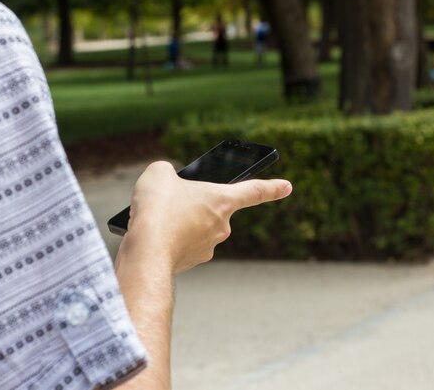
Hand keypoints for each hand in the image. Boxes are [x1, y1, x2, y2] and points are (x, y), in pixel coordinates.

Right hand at [118, 161, 291, 273]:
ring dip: (179, 221)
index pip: (254, 191)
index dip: (272, 187)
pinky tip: (153, 235)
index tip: (287, 187)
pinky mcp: (191, 262)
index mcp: (222, 200)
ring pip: (195, 227)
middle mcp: (221, 226)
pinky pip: (183, 243)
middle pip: (212, 208)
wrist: (145, 251)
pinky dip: (170, 238)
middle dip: (192, 203)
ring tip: (156, 218)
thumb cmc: (157, 209)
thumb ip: (168, 172)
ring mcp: (208, 247)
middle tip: (170, 200)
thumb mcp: (158, 173)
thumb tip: (167, 181)